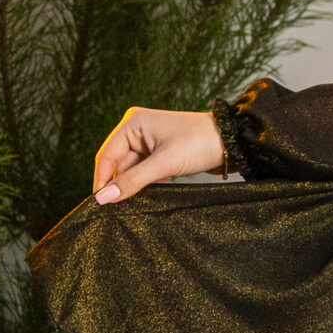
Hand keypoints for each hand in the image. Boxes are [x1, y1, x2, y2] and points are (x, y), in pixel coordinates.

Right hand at [92, 107, 225, 202]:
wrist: (232, 143)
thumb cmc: (199, 144)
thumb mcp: (164, 164)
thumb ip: (132, 181)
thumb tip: (103, 198)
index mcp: (132, 123)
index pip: (107, 155)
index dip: (102, 180)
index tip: (99, 204)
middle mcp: (137, 129)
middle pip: (118, 164)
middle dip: (121, 185)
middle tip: (119, 209)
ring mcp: (148, 142)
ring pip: (132, 170)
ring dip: (136, 185)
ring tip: (139, 201)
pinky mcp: (160, 153)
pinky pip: (144, 172)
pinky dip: (148, 183)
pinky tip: (156, 191)